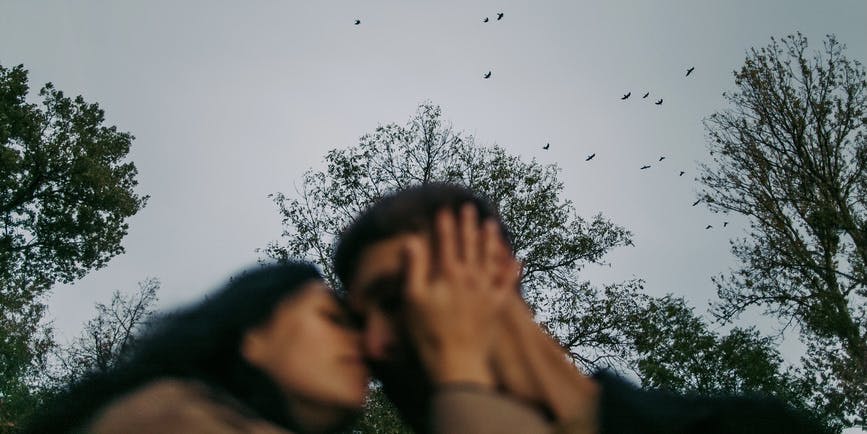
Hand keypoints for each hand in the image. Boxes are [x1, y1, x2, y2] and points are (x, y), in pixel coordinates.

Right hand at [403, 204, 519, 387]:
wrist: (457, 362)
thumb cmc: (428, 333)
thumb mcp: (413, 299)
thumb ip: (415, 267)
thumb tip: (412, 240)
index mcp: (448, 274)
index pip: (446, 242)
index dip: (445, 224)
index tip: (444, 208)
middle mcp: (470, 277)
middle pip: (469, 245)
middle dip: (468, 225)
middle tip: (469, 207)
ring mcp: (486, 291)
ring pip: (490, 259)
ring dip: (490, 240)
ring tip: (491, 224)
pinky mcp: (497, 306)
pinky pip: (507, 284)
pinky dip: (512, 271)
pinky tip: (517, 261)